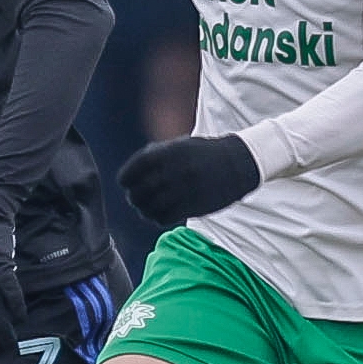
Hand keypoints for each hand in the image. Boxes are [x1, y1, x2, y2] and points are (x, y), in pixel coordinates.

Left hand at [117, 134, 260, 227]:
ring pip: (151, 208)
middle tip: (135, 198)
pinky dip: (158, 218)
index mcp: (169, 152)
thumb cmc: (203, 154)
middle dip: (134, 197)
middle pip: (140, 191)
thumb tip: (130, 175)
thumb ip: (156, 156)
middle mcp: (175, 170)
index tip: (125, 183)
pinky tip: (159, 215)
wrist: (237, 163)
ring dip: (144, 211)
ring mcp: (184, 189)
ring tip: (146, 209)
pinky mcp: (193, 206)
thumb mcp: (180, 145)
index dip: (126, 178)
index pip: (135, 168)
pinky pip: (166, 217)